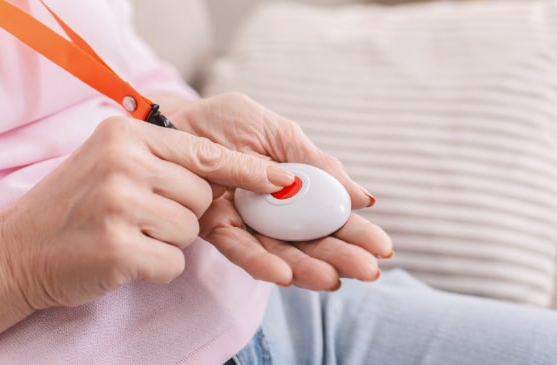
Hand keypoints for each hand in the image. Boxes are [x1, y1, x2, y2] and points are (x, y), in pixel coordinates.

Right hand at [0, 116, 294, 309]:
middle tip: (140, 216)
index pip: (204, 153)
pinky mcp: (119, 249)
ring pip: (190, 231)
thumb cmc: (73, 207)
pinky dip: (156, 268)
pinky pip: (174, 262)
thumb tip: (231, 171)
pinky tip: (122, 258)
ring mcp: (119, 206)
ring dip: (167, 241)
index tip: (284, 179)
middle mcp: (123, 163)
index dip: (247, 169)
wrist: (17, 250)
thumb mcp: (111, 162)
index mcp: (126, 136)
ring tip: (127, 234)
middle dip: (183, 212)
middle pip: (201, 196)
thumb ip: (162, 158)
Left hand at [161, 93, 393, 290]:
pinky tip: (284, 275)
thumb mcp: (279, 133)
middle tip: (367, 271)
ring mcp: (246, 222)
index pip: (331, 215)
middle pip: (312, 241)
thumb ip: (316, 165)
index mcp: (294, 187)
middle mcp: (274, 211)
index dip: (357, 233)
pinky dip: (261, 263)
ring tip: (332, 280)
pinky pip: (240, 250)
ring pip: (281, 253)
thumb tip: (361, 198)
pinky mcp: (215, 229)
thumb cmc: (227, 122)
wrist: (174, 119)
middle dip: (341, 257)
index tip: (383, 248)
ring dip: (307, 268)